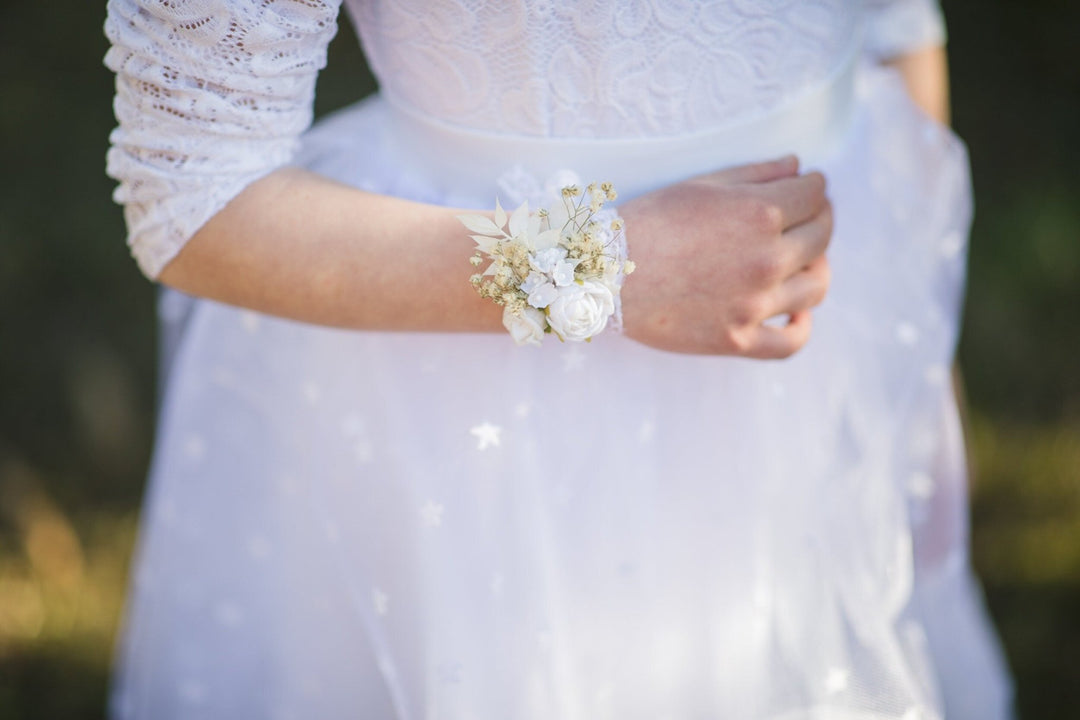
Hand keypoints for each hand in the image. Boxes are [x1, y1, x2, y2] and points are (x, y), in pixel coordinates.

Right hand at [620, 155, 831, 357]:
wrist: (604, 276)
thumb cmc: (647, 223)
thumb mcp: (700, 186)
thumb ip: (755, 174)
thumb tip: (797, 166)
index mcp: (759, 214)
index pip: (814, 195)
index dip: (814, 185)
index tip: (808, 185)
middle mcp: (766, 260)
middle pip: (822, 237)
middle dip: (821, 218)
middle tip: (810, 214)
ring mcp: (755, 304)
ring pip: (816, 286)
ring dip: (818, 266)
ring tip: (804, 258)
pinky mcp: (738, 339)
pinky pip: (790, 342)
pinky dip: (802, 327)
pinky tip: (795, 312)